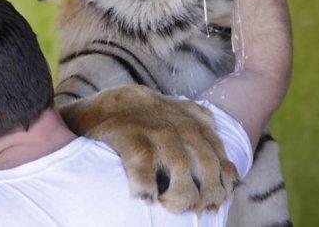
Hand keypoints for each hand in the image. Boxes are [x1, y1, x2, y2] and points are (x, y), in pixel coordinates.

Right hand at [59, 85, 239, 213]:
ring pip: (180, 166)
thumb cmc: (134, 121)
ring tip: (174, 208)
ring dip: (182, 194)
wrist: (94, 109)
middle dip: (208, 190)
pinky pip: (144, 166)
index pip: (216, 147)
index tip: (224, 195)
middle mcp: (173, 121)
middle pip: (204, 160)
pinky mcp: (126, 134)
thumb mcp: (169, 113)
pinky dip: (147, 187)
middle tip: (200, 209)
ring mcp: (150, 127)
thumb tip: (221, 147)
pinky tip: (146, 198)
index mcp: (187, 116)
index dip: (224, 174)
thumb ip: (193, 124)